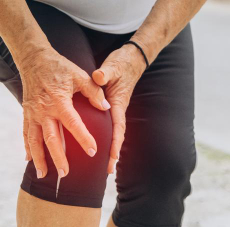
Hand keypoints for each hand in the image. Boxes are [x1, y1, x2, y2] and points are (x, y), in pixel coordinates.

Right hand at [17, 48, 110, 178]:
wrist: (34, 59)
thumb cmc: (59, 67)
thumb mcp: (79, 75)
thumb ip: (93, 91)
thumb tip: (106, 106)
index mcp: (59, 101)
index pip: (73, 124)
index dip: (83, 138)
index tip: (93, 151)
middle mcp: (44, 111)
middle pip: (51, 139)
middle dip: (58, 158)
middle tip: (65, 173)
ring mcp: (33, 114)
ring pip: (35, 141)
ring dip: (39, 159)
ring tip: (44, 175)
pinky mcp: (26, 113)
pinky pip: (25, 134)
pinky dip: (27, 148)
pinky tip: (28, 160)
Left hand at [92, 42, 148, 174]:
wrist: (131, 59)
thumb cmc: (122, 63)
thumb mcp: (113, 67)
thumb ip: (105, 73)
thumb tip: (98, 77)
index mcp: (118, 102)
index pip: (117, 126)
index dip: (115, 142)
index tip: (113, 157)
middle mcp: (117, 109)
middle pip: (116, 135)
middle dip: (113, 153)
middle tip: (108, 171)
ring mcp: (114, 109)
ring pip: (112, 132)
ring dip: (109, 148)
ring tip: (104, 166)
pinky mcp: (110, 106)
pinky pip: (108, 126)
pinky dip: (105, 137)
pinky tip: (98, 145)